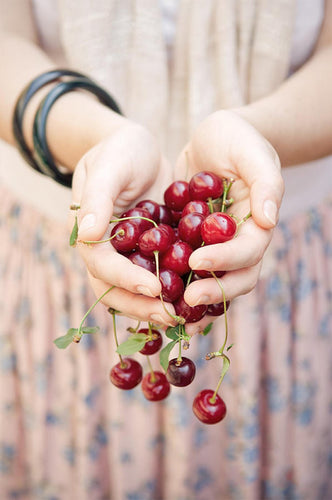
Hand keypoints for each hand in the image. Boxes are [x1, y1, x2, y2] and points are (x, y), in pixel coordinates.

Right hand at [70, 121, 175, 324]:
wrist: (139, 148)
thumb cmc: (119, 151)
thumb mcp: (108, 167)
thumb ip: (97, 198)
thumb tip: (87, 234)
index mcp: (91, 235)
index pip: (102, 266)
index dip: (125, 279)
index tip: (153, 288)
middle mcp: (108, 253)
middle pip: (116, 290)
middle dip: (142, 306)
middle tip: (172, 317)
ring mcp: (131, 256)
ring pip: (138, 292)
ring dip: (159, 308)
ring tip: (186, 318)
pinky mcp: (153, 254)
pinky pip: (161, 278)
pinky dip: (177, 292)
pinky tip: (200, 301)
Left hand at [175, 110, 283, 334]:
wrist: (214, 138)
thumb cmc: (237, 139)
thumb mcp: (252, 152)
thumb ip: (266, 182)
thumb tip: (270, 220)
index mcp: (257, 226)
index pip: (248, 253)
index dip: (225, 260)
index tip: (197, 261)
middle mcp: (238, 243)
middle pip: (234, 279)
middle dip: (212, 293)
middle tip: (184, 301)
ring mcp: (216, 247)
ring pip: (211, 283)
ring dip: (193, 303)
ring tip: (168, 315)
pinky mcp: (192, 245)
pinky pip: (185, 272)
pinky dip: (174, 286)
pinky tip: (151, 296)